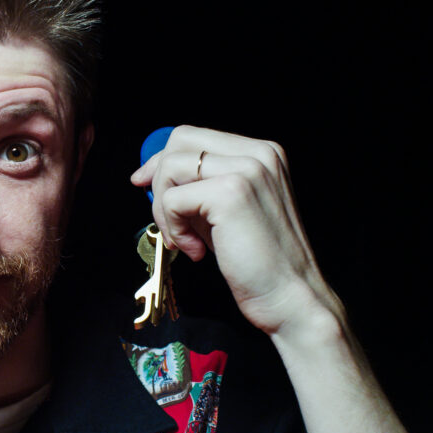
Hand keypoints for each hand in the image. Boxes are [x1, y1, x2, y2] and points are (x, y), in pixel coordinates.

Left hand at [130, 125, 339, 334]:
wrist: (289, 296)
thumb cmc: (256, 259)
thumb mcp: (226, 209)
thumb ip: (198, 185)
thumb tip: (151, 174)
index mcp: (262, 152)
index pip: (192, 136)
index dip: (160, 159)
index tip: (142, 183)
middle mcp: (259, 153)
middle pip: (179, 141)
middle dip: (158, 180)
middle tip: (165, 219)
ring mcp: (247, 169)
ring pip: (171, 168)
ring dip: (164, 210)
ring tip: (184, 240)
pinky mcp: (231, 193)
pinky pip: (173, 200)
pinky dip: (174, 228)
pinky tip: (196, 250)